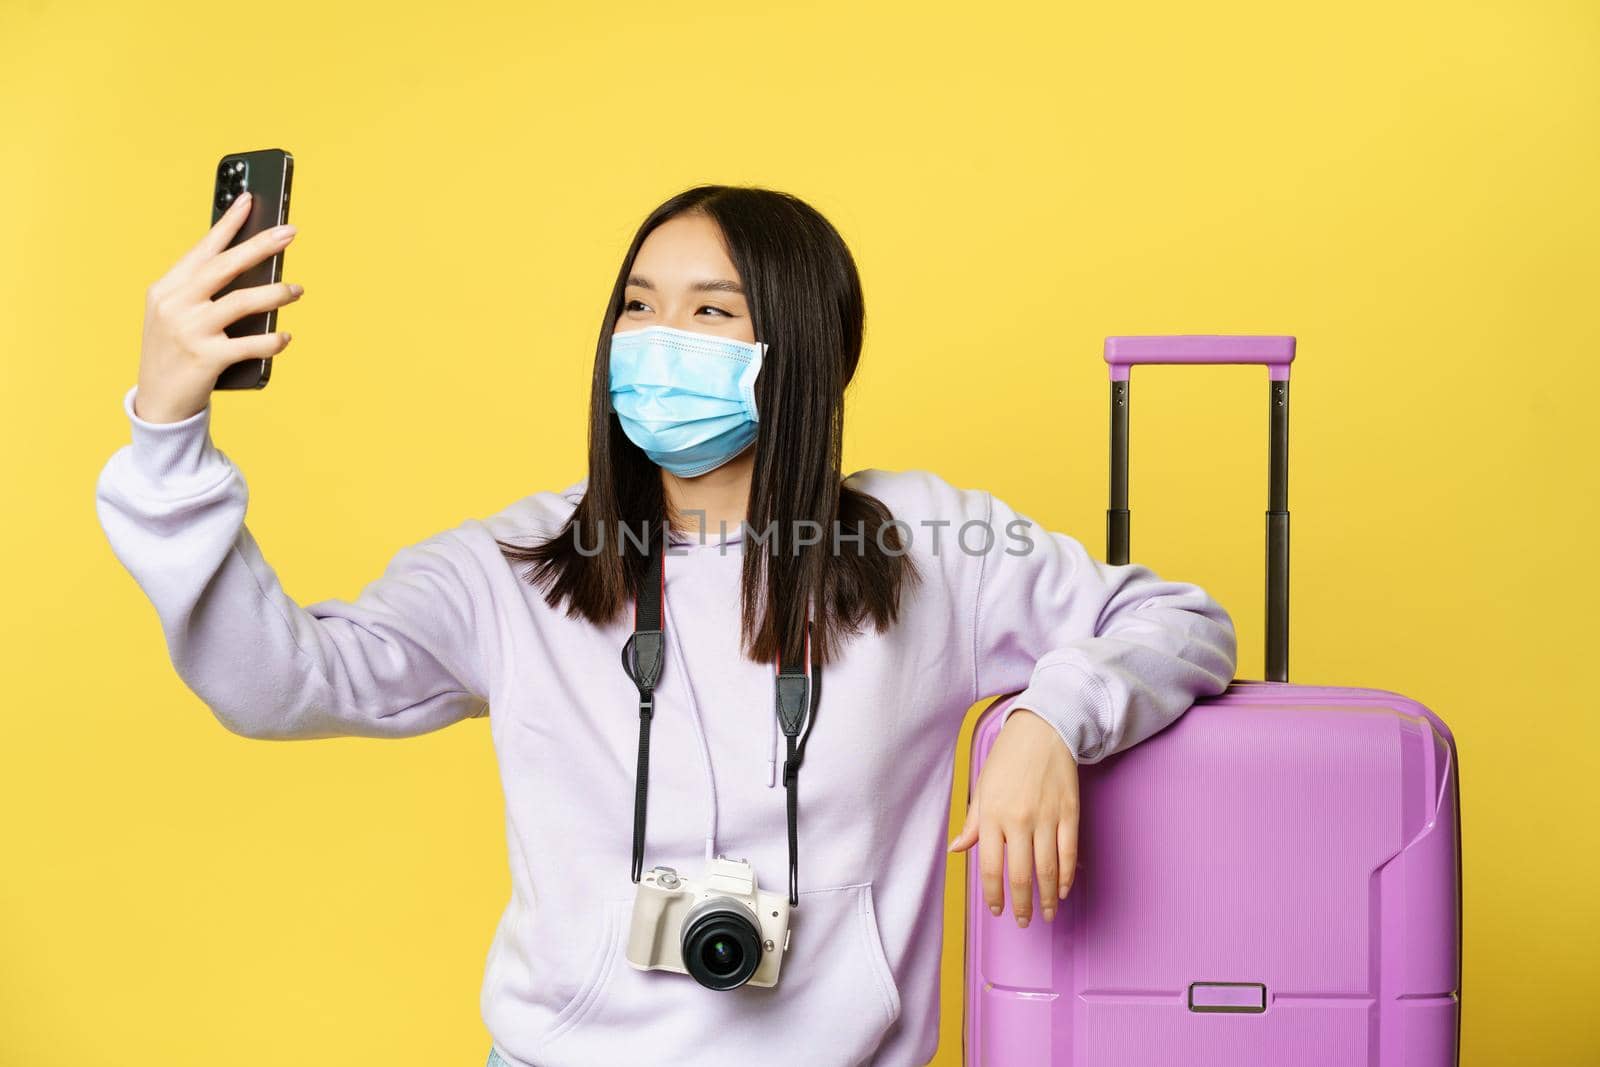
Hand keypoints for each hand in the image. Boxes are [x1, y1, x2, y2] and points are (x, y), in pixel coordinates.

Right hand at [135, 191, 303, 422]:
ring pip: (241, 302)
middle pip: (225, 267)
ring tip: (297, 290)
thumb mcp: (177, 316)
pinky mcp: (205, 358)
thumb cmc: (175, 353)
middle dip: (260, 246)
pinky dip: (272, 340)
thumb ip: (204, 293)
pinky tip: (285, 336)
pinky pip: (250, 344)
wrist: (158, 403)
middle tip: (290, 232)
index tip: (249, 200)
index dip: (228, 223)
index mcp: (167, 288)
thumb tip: (256, 271)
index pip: (203, 249)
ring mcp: (189, 331)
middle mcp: (175, 305)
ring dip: (275, 294)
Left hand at [948, 707, 1078, 926]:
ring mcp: (1046, 817)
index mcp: (992, 815)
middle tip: (1022, 921)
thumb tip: (956, 849)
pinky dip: (1066, 877)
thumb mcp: (982, 788)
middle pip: (1021, 875)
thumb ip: (972, 823)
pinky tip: (1061, 890)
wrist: (1042, 730)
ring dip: (1046, 898)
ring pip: (1047, 870)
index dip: (993, 894)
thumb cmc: (1007, 760)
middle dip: (1022, 904)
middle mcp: (1018, 820)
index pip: (989, 866)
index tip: (997, 909)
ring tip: (1045, 914)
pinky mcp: (1070, 813)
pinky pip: (1069, 853)